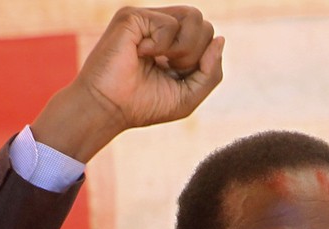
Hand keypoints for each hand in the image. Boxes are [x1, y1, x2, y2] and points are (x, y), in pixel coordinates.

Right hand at [32, 6, 224, 160]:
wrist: (108, 111)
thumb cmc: (143, 106)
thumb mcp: (188, 95)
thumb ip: (211, 71)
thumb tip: (221, 39)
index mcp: (172, 42)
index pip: (207, 35)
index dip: (202, 59)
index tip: (176, 76)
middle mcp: (159, 26)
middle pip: (204, 23)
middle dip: (195, 55)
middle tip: (168, 69)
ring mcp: (146, 19)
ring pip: (195, 17)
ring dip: (184, 49)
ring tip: (158, 61)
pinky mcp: (132, 16)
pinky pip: (169, 24)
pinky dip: (161, 46)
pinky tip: (140, 54)